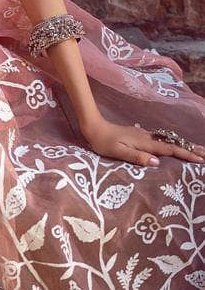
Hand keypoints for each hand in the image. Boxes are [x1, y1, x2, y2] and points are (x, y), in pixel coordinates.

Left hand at [80, 114, 204, 166]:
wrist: (94, 127)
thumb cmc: (104, 142)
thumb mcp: (118, 152)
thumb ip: (137, 157)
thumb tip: (157, 162)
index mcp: (144, 143)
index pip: (169, 150)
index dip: (185, 154)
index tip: (200, 159)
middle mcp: (147, 137)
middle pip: (173, 144)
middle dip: (190, 148)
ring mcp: (144, 135)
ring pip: (168, 141)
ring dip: (183, 146)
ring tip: (197, 151)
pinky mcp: (141, 136)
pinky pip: (162, 140)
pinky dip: (173, 144)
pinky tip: (175, 147)